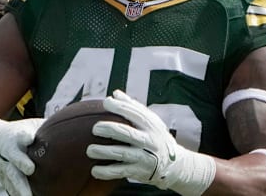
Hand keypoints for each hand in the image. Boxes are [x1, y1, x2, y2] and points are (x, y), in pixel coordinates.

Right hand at [0, 118, 43, 195]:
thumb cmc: (16, 133)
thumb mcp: (28, 126)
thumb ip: (42, 127)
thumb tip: (64, 121)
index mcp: (15, 136)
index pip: (19, 135)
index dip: (25, 136)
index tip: (30, 138)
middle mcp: (8, 150)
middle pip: (14, 156)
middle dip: (21, 162)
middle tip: (30, 169)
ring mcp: (3, 163)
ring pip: (10, 175)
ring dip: (19, 186)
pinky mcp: (2, 174)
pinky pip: (7, 184)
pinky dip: (13, 191)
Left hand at [86, 90, 214, 193]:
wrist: (175, 165)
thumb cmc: (156, 137)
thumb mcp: (151, 121)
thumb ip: (133, 107)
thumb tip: (115, 93)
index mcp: (150, 125)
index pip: (135, 113)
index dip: (120, 106)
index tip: (106, 102)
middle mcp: (148, 141)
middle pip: (127, 133)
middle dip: (109, 129)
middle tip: (95, 128)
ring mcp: (144, 157)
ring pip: (122, 153)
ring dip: (104, 152)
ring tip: (90, 150)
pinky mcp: (139, 171)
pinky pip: (120, 172)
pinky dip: (106, 172)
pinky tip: (94, 170)